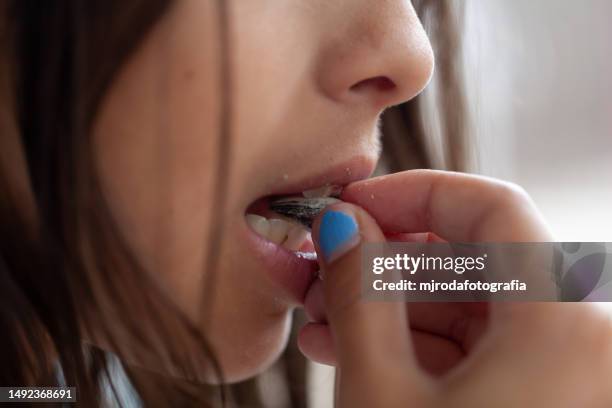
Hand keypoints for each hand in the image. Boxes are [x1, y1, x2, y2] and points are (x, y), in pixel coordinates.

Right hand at [299, 170, 611, 406]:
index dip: (412, 194)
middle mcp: (586, 344)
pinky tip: (355, 351)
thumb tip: (341, 225)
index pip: (492, 207)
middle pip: (476, 260)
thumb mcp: (381, 391)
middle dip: (386, 262)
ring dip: (390, 309)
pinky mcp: (545, 399)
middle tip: (325, 268)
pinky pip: (479, 351)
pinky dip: (416, 348)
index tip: (354, 203)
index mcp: (567, 328)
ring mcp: (568, 374)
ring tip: (325, 320)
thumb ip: (359, 293)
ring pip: (471, 309)